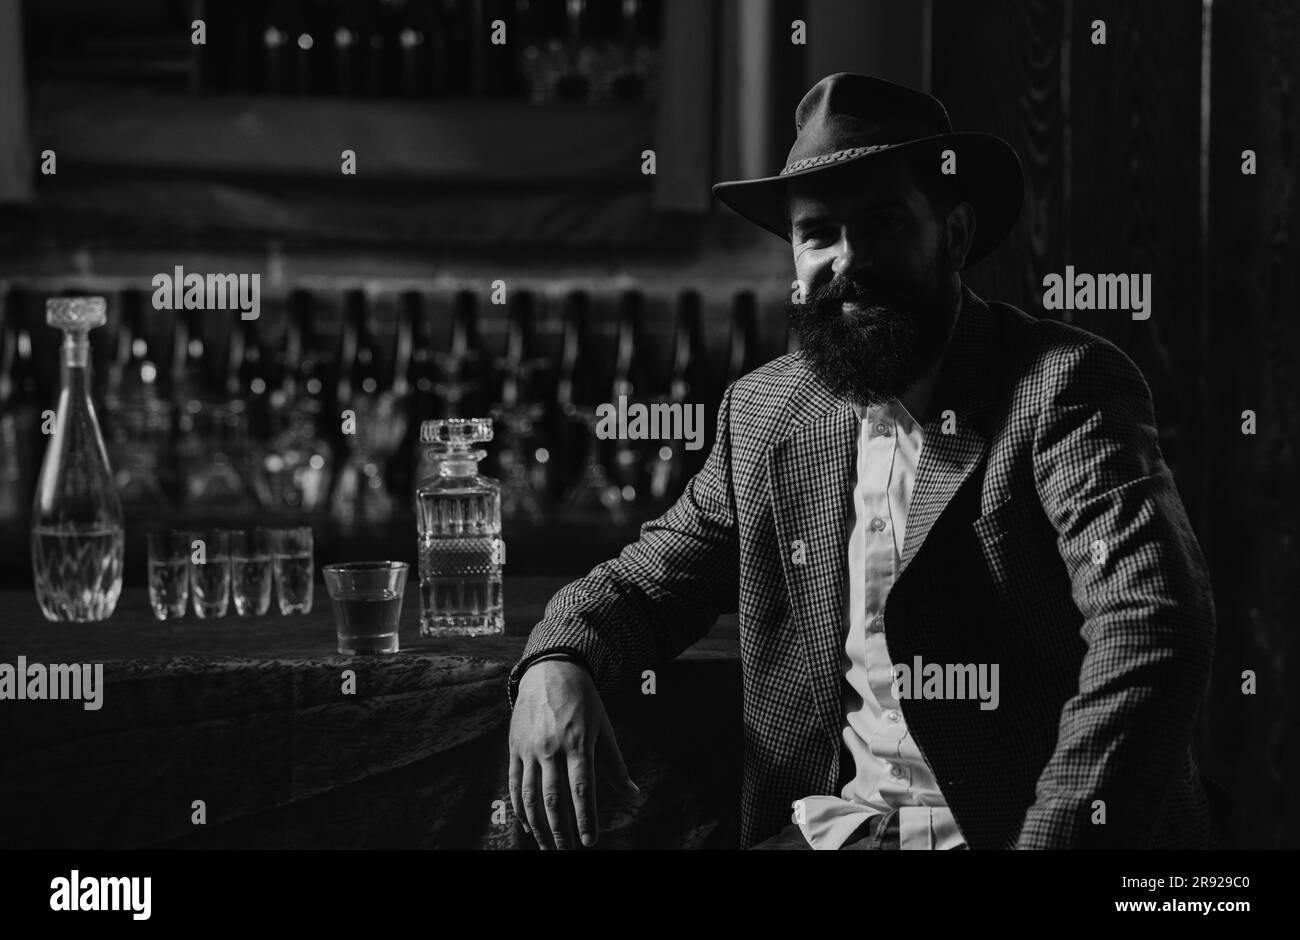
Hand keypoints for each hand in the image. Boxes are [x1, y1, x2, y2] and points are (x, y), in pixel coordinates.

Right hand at [508, 659, 638, 848]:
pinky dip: (519, 808)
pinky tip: (528, 826)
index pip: (582, 789)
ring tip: (548, 847)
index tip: (589, 842)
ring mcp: (530, 749)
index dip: (585, 818)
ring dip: (538, 826)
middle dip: (560, 830)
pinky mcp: (514, 748)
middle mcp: (551, 748)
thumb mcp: (604, 728)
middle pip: (554, 798)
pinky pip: (515, 783)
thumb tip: (633, 794)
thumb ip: (615, 765)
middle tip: (567, 852)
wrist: (550, 670)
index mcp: (578, 744)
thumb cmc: (584, 701)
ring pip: (530, 796)